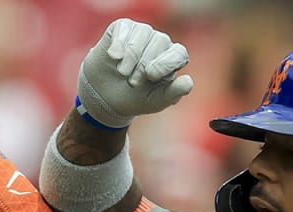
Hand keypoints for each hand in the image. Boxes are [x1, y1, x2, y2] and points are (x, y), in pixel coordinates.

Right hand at [77, 18, 193, 128]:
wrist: (104, 96)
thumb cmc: (134, 98)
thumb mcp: (154, 101)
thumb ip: (173, 93)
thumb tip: (188, 82)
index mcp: (172, 59)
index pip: (179, 53)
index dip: (165, 63)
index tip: (150, 76)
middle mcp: (160, 42)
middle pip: (161, 41)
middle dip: (145, 63)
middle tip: (133, 82)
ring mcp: (142, 33)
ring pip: (144, 32)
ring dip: (132, 54)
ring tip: (122, 72)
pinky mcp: (123, 28)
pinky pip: (125, 28)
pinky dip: (119, 43)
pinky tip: (114, 57)